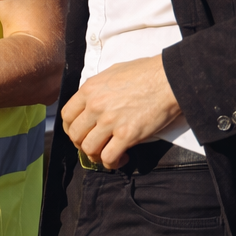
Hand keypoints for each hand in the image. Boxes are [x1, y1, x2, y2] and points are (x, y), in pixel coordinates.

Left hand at [60, 54, 181, 168]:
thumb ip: (98, 88)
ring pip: (89, 149)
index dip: (70, 128)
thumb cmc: (145, 72)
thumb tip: (92, 99)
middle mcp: (95, 106)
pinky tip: (121, 158)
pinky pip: (109, 157)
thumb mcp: (112, 72)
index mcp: (89, 90)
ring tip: (106, 154)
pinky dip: (112, 163)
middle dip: (81, 144)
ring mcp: (110, 121)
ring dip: (96, 156)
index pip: (66, 115)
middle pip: (75, 135)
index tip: (80, 133)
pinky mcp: (127, 135)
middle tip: (94, 146)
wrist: (169, 79)